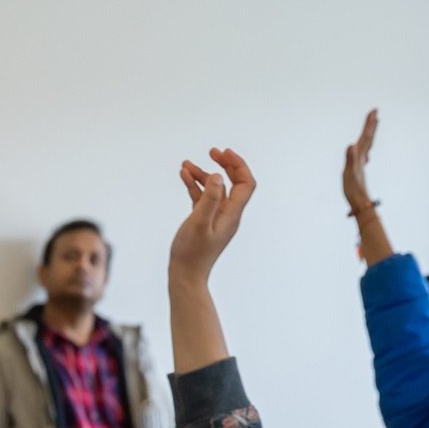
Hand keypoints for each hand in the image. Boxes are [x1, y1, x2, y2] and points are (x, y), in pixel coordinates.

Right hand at [170, 148, 255, 285]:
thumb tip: (218, 176)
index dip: (238, 165)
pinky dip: (194, 186)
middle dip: (225, 165)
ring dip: (202, 174)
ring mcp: (216, 218)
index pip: (245, 183)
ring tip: (186, 165)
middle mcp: (227, 215)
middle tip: (212, 151)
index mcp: (232, 214)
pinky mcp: (204, 221)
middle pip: (234, 183)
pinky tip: (183, 176)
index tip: (223, 153)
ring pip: (214, 189)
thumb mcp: (199, 223)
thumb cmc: (191, 253)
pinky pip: (202, 198)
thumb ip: (209, 199)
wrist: (185, 276)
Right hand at [341, 109, 377, 214]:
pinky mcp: (359, 169)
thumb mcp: (349, 173)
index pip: (366, 136)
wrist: (359, 202)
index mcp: (360, 155)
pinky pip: (363, 154)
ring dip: (370, 133)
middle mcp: (362, 157)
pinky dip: (365, 148)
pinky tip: (365, 151)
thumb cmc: (353, 189)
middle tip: (375, 111)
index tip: (374, 111)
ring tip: (373, 125)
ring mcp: (362, 163)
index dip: (369, 123)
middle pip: (368, 137)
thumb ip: (350, 159)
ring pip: (367, 145)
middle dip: (371, 124)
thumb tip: (351, 145)